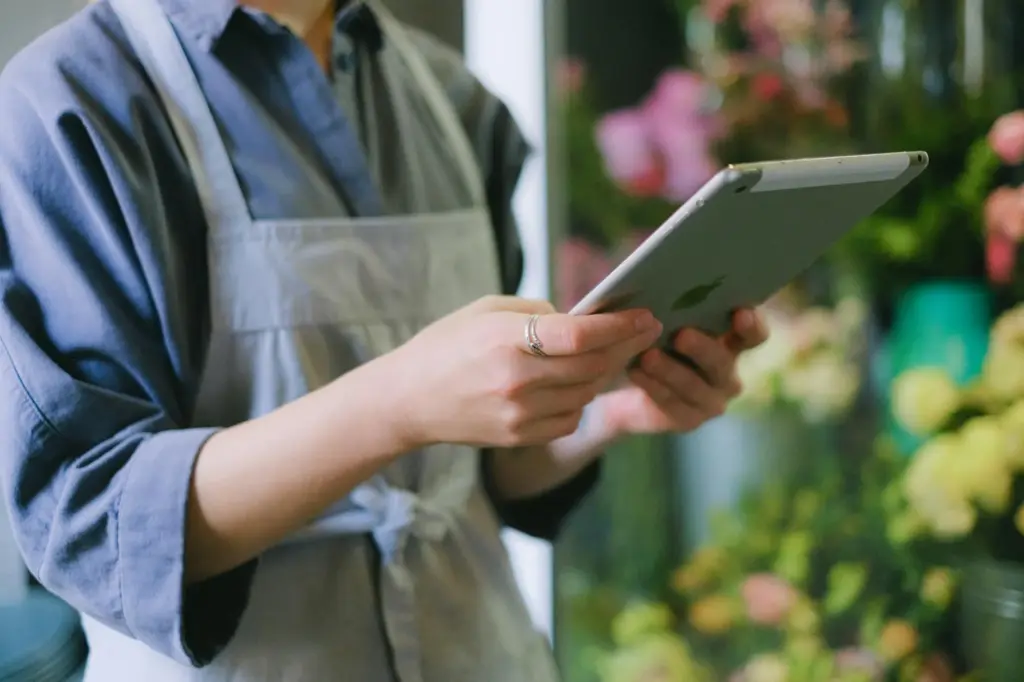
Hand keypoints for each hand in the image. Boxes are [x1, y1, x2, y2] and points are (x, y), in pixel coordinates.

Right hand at [391, 296, 662, 448]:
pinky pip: (570, 418)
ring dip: (604, 373)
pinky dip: (579, 400)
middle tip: (646, 332)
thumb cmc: (447, 345)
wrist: (408, 399)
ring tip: (611, 354)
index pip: (581, 335)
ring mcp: (519, 414)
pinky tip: (573, 384)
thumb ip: (538, 313)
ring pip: (587, 393)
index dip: (620, 326)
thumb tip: (584, 319)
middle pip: (593, 365)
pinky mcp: (520, 437)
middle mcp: (517, 380)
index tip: (646, 316)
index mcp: (507, 339)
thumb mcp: (487, 310)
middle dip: (626, 346)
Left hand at [595, 309, 767, 436]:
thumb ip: (671, 302)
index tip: (739, 313)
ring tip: (647, 355)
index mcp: (729, 341)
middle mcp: (726, 372)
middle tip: (681, 335)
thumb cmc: (650, 339)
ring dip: (670, 370)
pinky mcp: (688, 419)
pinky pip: (671, 402)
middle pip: (722, 361)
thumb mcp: (661, 318)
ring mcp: (711, 399)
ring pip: (694, 385)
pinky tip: (635, 371)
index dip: (751, 325)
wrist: (627, 387)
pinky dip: (653, 385)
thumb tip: (661, 275)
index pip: (754, 334)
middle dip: (702, 347)